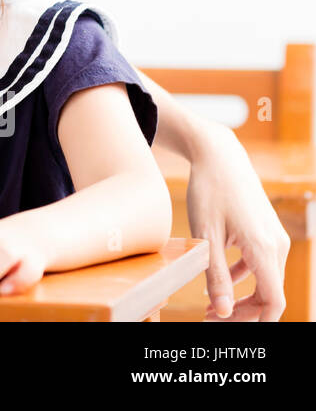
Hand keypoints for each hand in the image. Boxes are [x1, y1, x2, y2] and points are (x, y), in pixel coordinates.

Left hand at [185, 121, 289, 321]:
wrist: (219, 156)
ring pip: (265, 280)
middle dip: (243, 312)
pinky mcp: (266, 232)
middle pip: (270, 294)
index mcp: (264, 249)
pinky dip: (242, 277)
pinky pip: (260, 265)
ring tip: (209, 304)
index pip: (273, 301)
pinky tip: (219, 279)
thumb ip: (215, 276)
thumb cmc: (209, 191)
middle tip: (211, 317)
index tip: (226, 325)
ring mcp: (274, 238)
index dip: (253, 320)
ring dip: (242, 296)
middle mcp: (277, 245)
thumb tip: (224, 312)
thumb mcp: (205, 236)